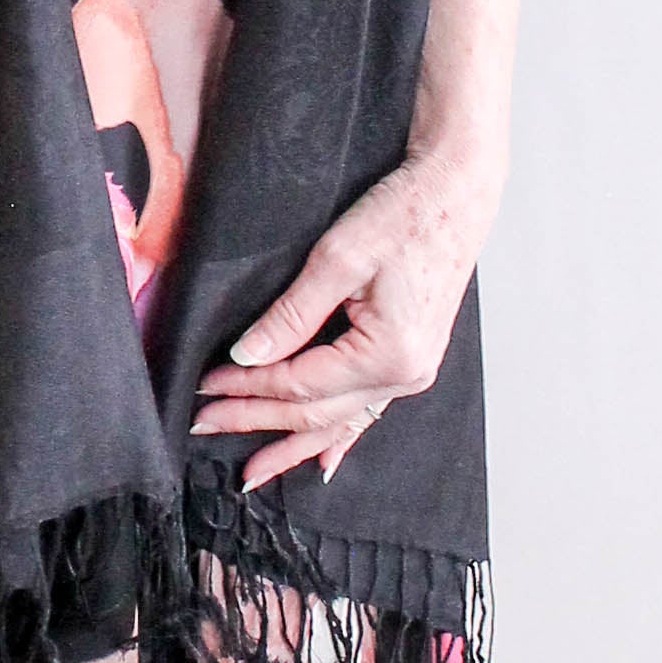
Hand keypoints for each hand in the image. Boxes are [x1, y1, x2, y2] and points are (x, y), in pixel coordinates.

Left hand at [191, 149, 500, 494]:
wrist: (456, 192)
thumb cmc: (407, 214)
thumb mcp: (338, 259)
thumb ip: (291, 315)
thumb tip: (247, 356)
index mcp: (389, 354)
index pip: (299, 384)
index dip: (247, 387)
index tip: (205, 386)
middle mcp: (405, 375)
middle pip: (315, 413)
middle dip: (256, 420)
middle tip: (205, 424)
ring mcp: (412, 372)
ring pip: (338, 421)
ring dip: (292, 442)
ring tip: (253, 471)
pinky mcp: (411, 359)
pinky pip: (366, 411)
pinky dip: (338, 436)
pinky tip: (321, 461)